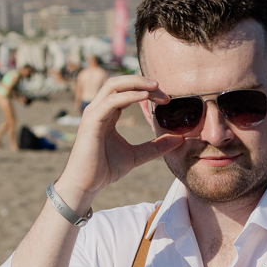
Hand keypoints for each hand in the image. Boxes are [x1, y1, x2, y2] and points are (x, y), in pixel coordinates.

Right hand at [55, 76, 182, 209]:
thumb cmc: (105, 169)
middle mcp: (99, 109)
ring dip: (136, 83)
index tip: (166, 99)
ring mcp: (93, 113)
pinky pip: (111, 101)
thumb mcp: (137, 156)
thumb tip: (180, 139)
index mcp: (108, 114)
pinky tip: (144, 97)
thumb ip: (156, 146)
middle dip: (141, 82)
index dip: (146, 90)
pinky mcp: (91, 121)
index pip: (126, 92)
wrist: (86, 185)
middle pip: (119, 83)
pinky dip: (128, 96)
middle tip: (163, 89)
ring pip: (113, 85)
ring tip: (156, 88)